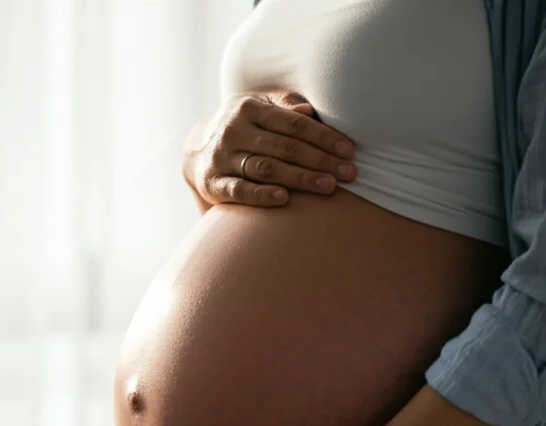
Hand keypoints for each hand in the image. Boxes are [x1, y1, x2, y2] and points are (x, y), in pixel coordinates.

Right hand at [182, 90, 356, 207]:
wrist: (196, 153)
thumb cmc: (243, 129)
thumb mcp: (260, 111)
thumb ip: (286, 109)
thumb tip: (311, 111)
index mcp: (248, 107)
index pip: (294, 124)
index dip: (324, 137)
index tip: (349, 151)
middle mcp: (233, 130)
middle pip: (285, 146)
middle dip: (321, 160)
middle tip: (349, 173)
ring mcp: (221, 157)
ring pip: (267, 168)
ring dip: (301, 178)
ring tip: (330, 187)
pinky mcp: (212, 183)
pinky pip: (240, 190)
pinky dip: (262, 194)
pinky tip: (285, 198)